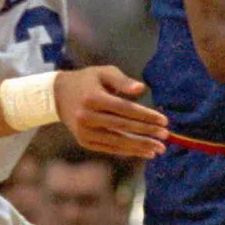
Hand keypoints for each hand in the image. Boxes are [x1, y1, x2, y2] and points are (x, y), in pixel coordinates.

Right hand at [53, 65, 168, 158]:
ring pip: (117, 141)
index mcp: (94, 98)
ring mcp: (84, 132)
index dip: (146, 116)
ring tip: (158, 149)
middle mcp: (87, 117)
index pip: (126, 110)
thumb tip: (141, 89)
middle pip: (124, 127)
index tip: (164, 121)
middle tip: (166, 137)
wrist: (58, 95)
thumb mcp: (104, 72)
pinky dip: (127, 151)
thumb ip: (123, 81)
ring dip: (140, 147)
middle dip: (147, 133)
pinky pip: (109, 148)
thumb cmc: (88, 80)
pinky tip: (143, 152)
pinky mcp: (84, 141)